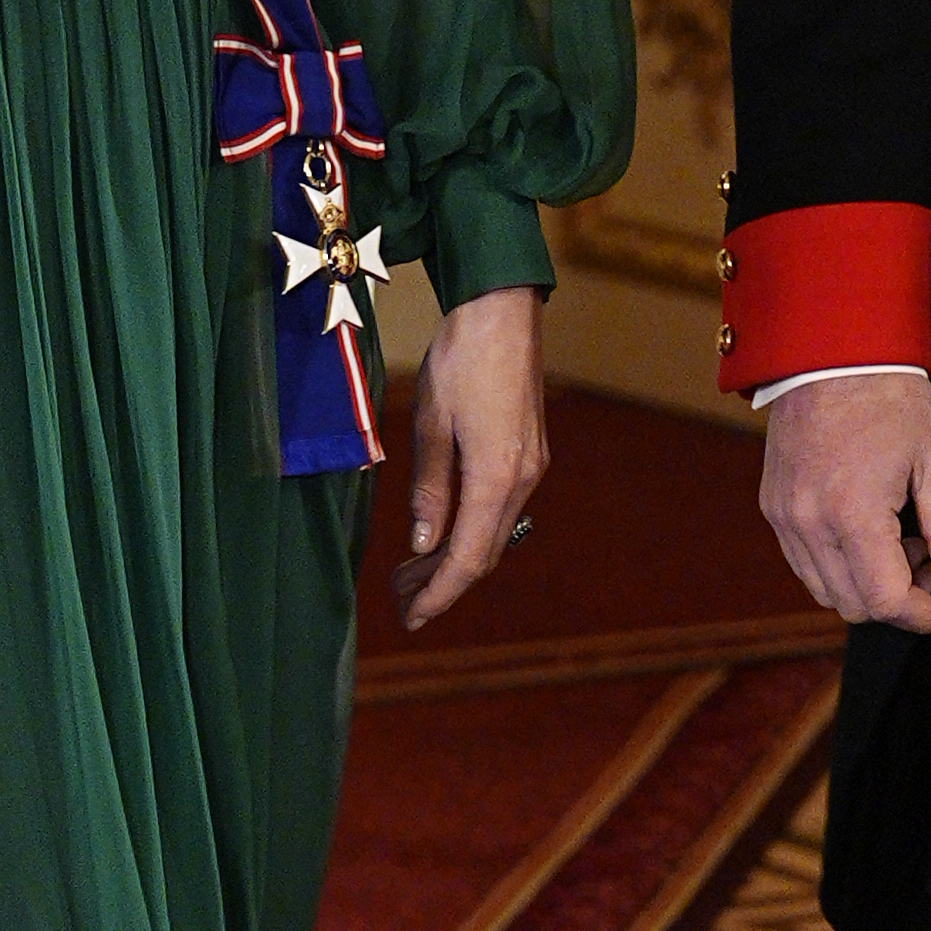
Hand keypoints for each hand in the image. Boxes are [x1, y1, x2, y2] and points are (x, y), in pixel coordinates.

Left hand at [390, 287, 548, 632]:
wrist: (501, 312)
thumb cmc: (460, 361)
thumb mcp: (430, 426)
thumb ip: (429, 490)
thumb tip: (423, 542)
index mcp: (496, 479)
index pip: (467, 559)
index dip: (438, 594)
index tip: (411, 618)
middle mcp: (522, 480)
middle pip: (484, 553)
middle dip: (441, 583)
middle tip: (400, 601)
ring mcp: (530, 467)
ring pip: (493, 533)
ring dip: (454, 556)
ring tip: (411, 571)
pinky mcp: (529, 452)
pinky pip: (499, 509)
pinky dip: (469, 529)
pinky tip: (441, 529)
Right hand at [760, 368, 930, 631]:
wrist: (830, 352)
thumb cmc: (888, 398)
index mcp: (853, 513)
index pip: (888, 601)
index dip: (928, 617)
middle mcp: (809, 523)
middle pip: (856, 607)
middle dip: (904, 601)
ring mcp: (785, 518)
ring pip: (828, 592)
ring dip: (871, 587)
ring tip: (905, 543)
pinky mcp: (774, 509)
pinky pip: (807, 565)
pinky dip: (843, 567)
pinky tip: (872, 532)